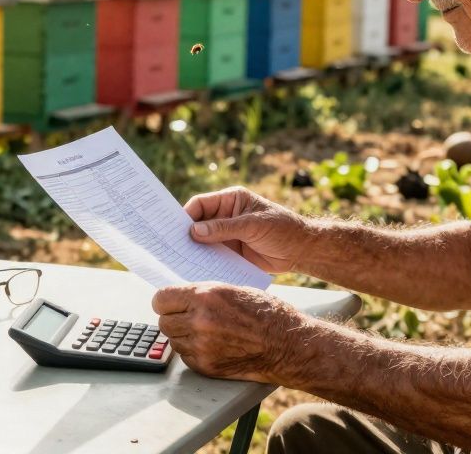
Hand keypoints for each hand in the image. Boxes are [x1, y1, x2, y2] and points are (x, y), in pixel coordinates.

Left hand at [152, 282, 304, 382]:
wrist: (285, 343)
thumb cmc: (265, 313)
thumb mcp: (232, 290)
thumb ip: (203, 294)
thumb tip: (179, 297)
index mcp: (205, 296)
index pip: (161, 299)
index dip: (165, 301)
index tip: (169, 303)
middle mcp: (200, 321)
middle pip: (163, 322)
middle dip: (173, 319)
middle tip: (186, 317)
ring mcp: (202, 346)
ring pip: (173, 340)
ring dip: (183, 336)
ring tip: (204, 331)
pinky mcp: (207, 366)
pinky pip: (185, 356)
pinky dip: (193, 351)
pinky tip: (211, 344)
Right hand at [183, 186, 311, 272]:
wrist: (301, 250)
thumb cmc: (282, 228)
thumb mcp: (253, 225)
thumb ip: (224, 228)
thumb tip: (194, 231)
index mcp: (230, 201)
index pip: (200, 204)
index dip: (186, 216)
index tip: (172, 230)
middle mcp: (225, 216)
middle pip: (197, 223)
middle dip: (185, 234)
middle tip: (169, 247)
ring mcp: (227, 235)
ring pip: (202, 242)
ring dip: (193, 250)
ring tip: (178, 261)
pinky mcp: (231, 252)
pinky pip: (212, 256)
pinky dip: (204, 262)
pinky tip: (195, 270)